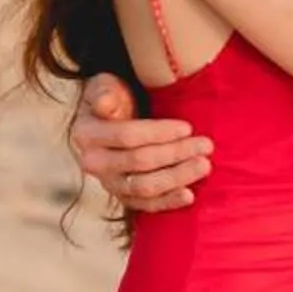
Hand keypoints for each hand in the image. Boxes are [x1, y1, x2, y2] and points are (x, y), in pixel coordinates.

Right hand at [72, 69, 211, 214]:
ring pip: (144, 187)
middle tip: (205, 145)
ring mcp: (109, 183)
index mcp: (86, 134)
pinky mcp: (124, 196)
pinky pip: (146, 205)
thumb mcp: (105, 86)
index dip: (159, 133)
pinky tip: (189, 195)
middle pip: (139, 162)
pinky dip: (167, 202)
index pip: (127, 136)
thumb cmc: (114, 97)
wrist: (112, 119)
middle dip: (176, 153)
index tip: (187, 127)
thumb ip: (103, 92)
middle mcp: (94, 163)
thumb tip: (105, 104)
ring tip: (204, 165)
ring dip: (177, 177)